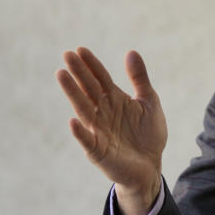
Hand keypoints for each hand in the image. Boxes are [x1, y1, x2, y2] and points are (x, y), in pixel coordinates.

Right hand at [56, 48, 167, 214]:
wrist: (152, 165)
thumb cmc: (148, 134)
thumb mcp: (149, 101)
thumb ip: (139, 78)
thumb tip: (131, 51)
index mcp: (114, 99)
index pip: (99, 78)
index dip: (90, 64)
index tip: (79, 49)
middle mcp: (103, 112)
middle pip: (88, 88)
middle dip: (78, 72)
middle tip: (67, 55)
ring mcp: (98, 130)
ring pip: (83, 108)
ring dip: (72, 93)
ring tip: (62, 75)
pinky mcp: (99, 151)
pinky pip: (88, 140)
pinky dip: (81, 132)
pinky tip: (74, 121)